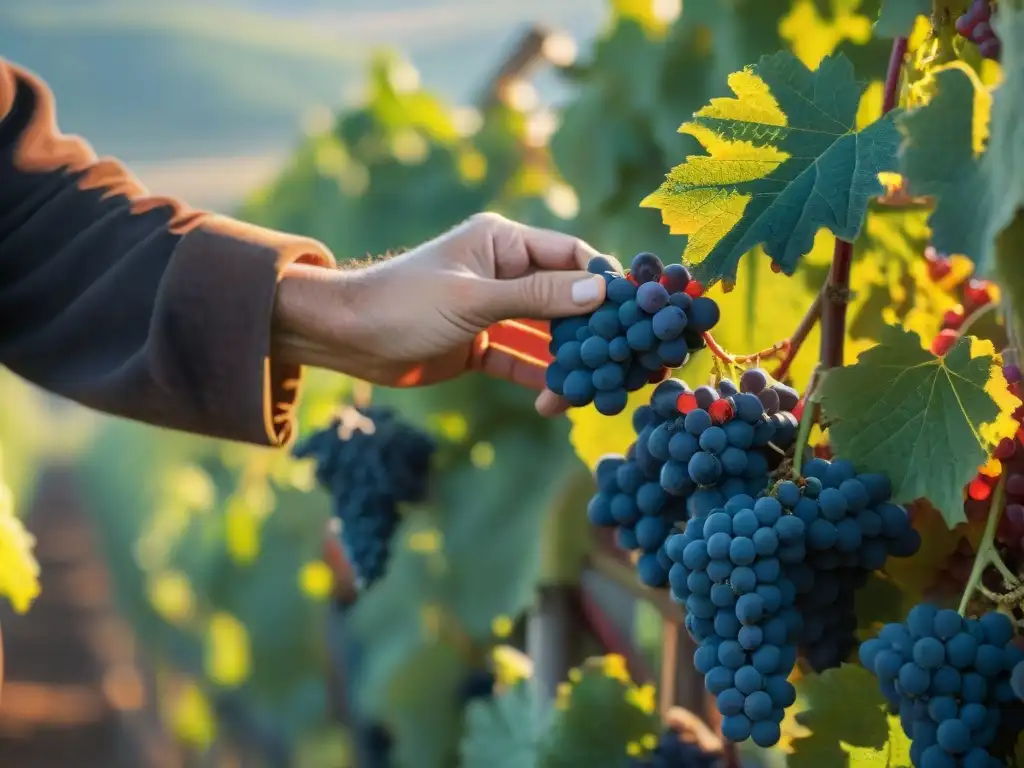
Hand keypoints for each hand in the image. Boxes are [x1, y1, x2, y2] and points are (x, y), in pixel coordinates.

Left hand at [273, 213, 616, 415]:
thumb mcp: (474, 299)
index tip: (634, 313)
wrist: (347, 338)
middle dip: (590, 332)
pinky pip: (522, 360)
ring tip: (585, 393)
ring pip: (546, 335)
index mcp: (503, 244)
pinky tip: (554, 402)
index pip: (570, 256)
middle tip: (617, 364)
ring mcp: (493, 310)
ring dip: (566, 362)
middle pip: (565, 299)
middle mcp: (503, 272)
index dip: (603, 281)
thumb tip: (601, 292)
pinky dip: (539, 379)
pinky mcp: (480, 344)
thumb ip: (537, 297)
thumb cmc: (404, 303)